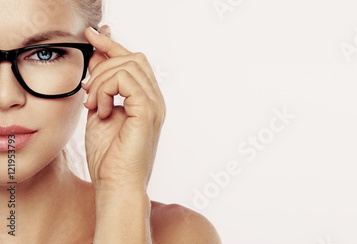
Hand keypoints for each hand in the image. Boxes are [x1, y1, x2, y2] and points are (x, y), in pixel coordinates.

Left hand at [81, 26, 165, 191]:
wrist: (116, 184)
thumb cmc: (109, 157)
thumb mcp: (100, 111)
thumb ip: (101, 86)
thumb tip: (97, 57)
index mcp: (147, 100)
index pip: (134, 61)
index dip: (112, 45)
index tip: (91, 36)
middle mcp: (156, 99)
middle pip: (134, 57)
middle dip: (104, 61)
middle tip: (86, 88)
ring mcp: (155, 105)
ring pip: (129, 65)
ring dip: (101, 80)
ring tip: (92, 104)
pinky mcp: (148, 111)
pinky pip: (126, 79)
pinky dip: (106, 90)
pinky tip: (100, 109)